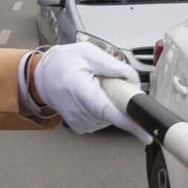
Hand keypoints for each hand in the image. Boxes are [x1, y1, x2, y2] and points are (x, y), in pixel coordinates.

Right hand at [31, 43, 151, 142]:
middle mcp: (79, 111)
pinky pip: (104, 120)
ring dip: (111, 103)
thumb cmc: (63, 63)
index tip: (145, 134)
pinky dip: (104, 109)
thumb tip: (134, 80)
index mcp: (80, 89)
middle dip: (120, 99)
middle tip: (105, 82)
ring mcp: (80, 122)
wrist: (43, 77)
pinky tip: (93, 97)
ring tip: (95, 88)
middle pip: (114, 112)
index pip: (108, 110)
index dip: (129, 123)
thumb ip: (114, 65)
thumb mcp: (89, 52)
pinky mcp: (82, 127)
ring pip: (111, 117)